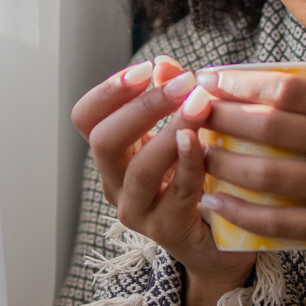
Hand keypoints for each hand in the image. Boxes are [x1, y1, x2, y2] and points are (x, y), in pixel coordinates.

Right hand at [72, 58, 255, 305]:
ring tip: (200, 104)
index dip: (109, 91)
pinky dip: (190, 163)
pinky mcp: (167, 231)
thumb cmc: (200, 179)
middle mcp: (115, 183)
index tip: (144, 69)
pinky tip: (203, 141)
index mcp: (113, 155)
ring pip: (139, 170)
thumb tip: (164, 64)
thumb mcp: (184, 132)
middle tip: (184, 83)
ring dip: (170, 132)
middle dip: (143, 107)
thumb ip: (172, 99)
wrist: (219, 241)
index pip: (86, 118)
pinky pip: (177, 193)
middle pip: (103, 141)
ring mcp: (137, 211)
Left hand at [196, 28, 305, 305]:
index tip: (211, 81)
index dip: (244, 84)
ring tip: (196, 155)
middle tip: (191, 115)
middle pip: (274, 127)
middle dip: (223, 119)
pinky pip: (279, 221)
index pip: (293, 90)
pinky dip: (240, 212)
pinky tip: (211, 202)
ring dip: (223, 164)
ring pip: (270, 173)